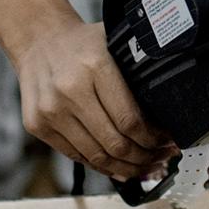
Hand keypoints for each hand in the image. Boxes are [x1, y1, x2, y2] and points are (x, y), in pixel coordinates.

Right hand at [12, 18, 176, 180]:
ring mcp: (50, 111)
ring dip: (126, 168)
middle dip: (145, 158)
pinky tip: (119, 166)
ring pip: (96, 157)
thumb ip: (139, 70)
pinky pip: (76, 156)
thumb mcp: (115, 43)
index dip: (153, 139)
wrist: (38, 41)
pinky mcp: (37, 125)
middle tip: (161, 158)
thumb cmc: (81, 44)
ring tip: (145, 167)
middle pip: (115, 143)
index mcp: (95, 66)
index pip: (130, 119)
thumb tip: (170, 108)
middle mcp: (70, 90)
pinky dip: (101, 166)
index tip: (168, 141)